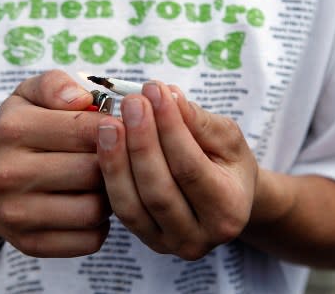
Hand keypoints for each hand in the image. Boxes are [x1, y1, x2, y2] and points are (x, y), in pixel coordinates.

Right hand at [0, 70, 111, 256]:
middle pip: (94, 171)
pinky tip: (88, 205)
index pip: (87, 129)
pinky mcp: (30, 244)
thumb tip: (82, 99)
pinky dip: (99, 224)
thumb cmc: (20, 132)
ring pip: (96, 209)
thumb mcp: (29, 96)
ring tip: (101, 181)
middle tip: (114, 156)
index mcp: (12, 129)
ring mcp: (17, 214)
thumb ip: (56, 85)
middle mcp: (8, 173)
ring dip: (109, 196)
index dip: (115, 128)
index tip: (120, 128)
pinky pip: (90, 240)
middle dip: (113, 162)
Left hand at [96, 82, 257, 259]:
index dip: (169, 127)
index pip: (190, 168)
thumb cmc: (227, 162)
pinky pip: (120, 209)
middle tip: (131, 102)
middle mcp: (199, 238)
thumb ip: (198, 121)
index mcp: (229, 211)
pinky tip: (105, 143)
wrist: (227, 196)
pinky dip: (110, 175)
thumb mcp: (227, 137)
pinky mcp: (145, 239)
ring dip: (117, 160)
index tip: (155, 90)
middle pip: (159, 190)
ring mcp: (169, 244)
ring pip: (133, 205)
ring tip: (110, 122)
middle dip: (141, 142)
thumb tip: (167, 96)